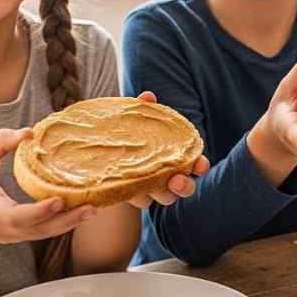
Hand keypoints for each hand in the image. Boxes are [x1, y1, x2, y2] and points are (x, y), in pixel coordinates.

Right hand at [0, 129, 95, 243]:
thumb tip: (29, 132)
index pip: (11, 216)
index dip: (35, 213)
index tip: (57, 201)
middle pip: (34, 230)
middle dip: (63, 220)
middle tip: (89, 208)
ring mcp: (9, 235)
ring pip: (42, 234)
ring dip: (69, 223)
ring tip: (93, 209)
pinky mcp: (20, 236)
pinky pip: (44, 232)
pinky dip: (64, 223)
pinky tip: (83, 212)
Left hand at [127, 91, 209, 207]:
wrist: (96, 144)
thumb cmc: (125, 129)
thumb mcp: (132, 117)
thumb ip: (142, 109)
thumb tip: (149, 97)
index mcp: (175, 157)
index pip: (194, 165)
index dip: (200, 165)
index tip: (199, 163)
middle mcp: (167, 175)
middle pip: (184, 188)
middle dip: (185, 186)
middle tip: (177, 179)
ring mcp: (150, 187)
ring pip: (166, 198)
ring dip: (165, 194)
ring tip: (153, 187)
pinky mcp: (131, 194)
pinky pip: (140, 200)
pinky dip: (138, 195)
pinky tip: (129, 187)